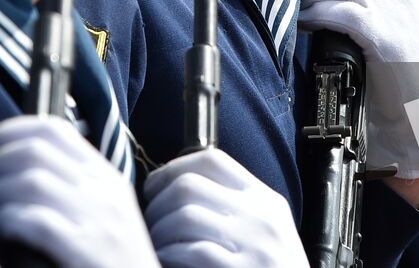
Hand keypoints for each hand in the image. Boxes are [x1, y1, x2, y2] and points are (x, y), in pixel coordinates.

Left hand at [0, 116, 157, 267]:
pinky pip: (37, 222)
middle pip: (36, 151)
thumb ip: (71, 186)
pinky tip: (2, 230)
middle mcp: (103, 190)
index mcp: (105, 176)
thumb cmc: (110, 261)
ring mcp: (97, 220)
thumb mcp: (102, 213)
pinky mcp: (86, 251)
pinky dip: (9, 221)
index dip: (12, 131)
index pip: (54, 130)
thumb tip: (18, 161)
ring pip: (32, 181)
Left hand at [143, 148, 303, 267]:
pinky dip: (168, 254)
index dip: (172, 169)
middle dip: (158, 203)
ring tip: (157, 244)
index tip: (156, 188)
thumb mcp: (267, 228)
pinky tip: (165, 259)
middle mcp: (260, 216)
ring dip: (159, 231)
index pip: (212, 160)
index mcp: (264, 199)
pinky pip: (191, 251)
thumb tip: (180, 190)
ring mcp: (253, 244)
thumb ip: (236, 206)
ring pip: (185, 216)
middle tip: (150, 220)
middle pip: (190, 185)